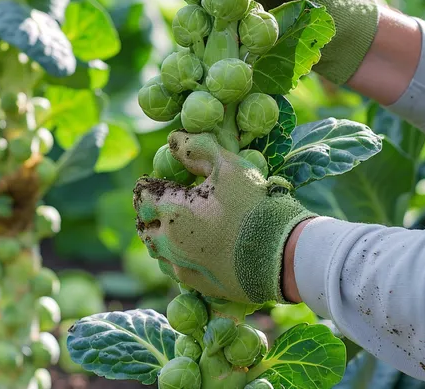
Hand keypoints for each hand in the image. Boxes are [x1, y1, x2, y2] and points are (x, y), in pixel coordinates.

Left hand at [133, 131, 315, 303]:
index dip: (148, 187)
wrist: (282, 255)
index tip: (158, 183)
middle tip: (164, 203)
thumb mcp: (228, 166)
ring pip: (157, 251)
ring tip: (175, 226)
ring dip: (161, 237)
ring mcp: (181, 267)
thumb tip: (174, 139)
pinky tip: (191, 250)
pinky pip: (174, 270)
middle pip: (145, 226)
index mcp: (171, 211)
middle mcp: (168, 242)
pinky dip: (176, 257)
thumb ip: (197, 148)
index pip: (142, 198)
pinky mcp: (197, 285)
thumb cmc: (255, 206)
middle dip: (151, 213)